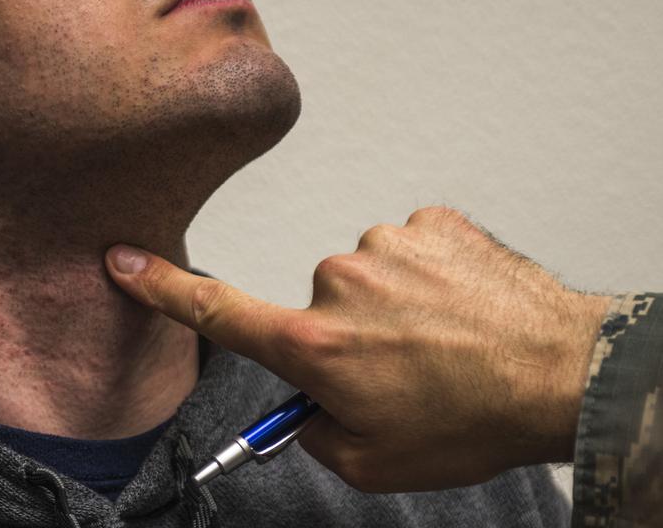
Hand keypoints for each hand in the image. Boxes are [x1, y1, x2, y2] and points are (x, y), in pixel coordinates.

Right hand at [104, 206, 611, 491]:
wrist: (562, 372)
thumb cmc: (472, 421)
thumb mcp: (371, 460)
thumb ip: (314, 428)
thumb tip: (305, 401)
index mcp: (315, 344)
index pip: (217, 312)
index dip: (161, 287)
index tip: (123, 259)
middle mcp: (338, 283)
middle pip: (315, 309)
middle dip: (345, 338)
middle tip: (404, 370)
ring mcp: (385, 244)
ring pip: (365, 277)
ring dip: (392, 307)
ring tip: (442, 341)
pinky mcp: (429, 222)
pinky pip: (406, 250)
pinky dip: (426, 277)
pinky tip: (460, 307)